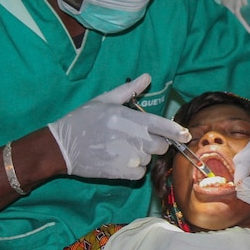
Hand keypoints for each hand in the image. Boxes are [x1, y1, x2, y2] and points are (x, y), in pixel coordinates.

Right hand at [46, 74, 188, 180]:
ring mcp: (128, 157)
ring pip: (150, 159)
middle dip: (155, 142)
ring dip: (143, 154)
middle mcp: (133, 138)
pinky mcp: (122, 173)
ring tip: (123, 147)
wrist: (63, 146)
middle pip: (161, 145)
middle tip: (139, 137)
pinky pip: (140, 173)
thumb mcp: (105, 100)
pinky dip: (135, 168)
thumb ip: (129, 90)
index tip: (186, 135)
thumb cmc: (83, 119)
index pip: (162, 125)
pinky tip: (121, 159)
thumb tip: (147, 77)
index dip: (176, 131)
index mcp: (130, 118)